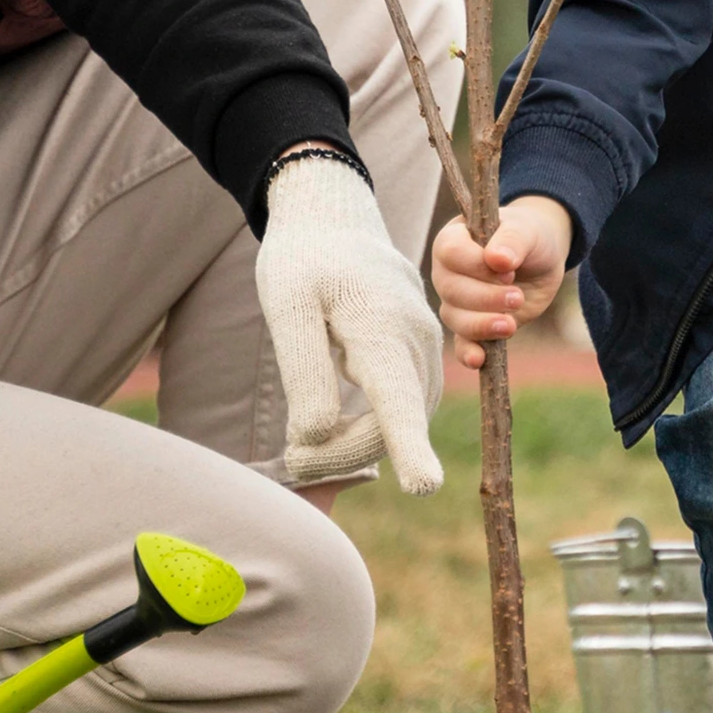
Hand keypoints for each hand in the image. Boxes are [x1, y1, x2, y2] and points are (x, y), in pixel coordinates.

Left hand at [254, 152, 443, 495]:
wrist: (337, 224)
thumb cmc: (303, 263)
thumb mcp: (286, 306)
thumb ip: (304, 372)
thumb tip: (318, 436)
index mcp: (378, 325)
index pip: (396, 396)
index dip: (408, 445)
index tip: (424, 487)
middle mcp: (415, 340)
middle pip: (391, 423)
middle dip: (340, 452)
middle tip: (288, 456)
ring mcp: (426, 348)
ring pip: (401, 420)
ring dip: (354, 442)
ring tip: (301, 440)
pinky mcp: (422, 358)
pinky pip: (404, 408)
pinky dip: (370, 426)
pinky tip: (334, 415)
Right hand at [433, 195, 574, 370]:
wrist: (542, 258)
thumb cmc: (529, 236)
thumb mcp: (527, 230)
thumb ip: (512, 240)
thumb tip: (497, 259)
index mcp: (454, 240)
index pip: (450, 253)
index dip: (476, 265)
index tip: (508, 270)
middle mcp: (448, 272)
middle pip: (452, 290)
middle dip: (485, 297)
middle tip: (516, 297)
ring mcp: (458, 301)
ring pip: (455, 318)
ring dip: (481, 324)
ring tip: (510, 325)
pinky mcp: (473, 325)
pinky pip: (462, 342)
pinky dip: (468, 352)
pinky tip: (480, 360)